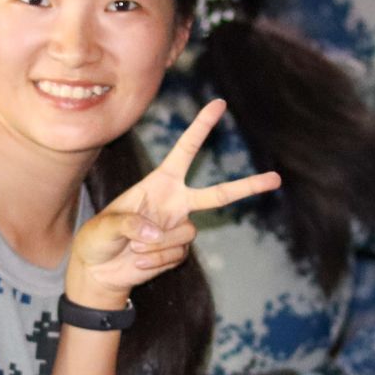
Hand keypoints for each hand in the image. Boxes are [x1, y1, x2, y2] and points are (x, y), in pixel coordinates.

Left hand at [67, 99, 280, 307]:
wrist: (99, 271)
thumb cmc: (97, 239)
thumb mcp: (104, 226)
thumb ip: (129, 225)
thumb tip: (156, 232)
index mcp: (159, 183)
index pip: (185, 151)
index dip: (202, 127)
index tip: (219, 104)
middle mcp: (175, 202)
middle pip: (218, 194)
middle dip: (247, 187)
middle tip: (276, 179)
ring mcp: (178, 228)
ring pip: (186, 233)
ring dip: (156, 243)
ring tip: (133, 247)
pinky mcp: (178, 251)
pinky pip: (177, 254)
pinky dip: (155, 260)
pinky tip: (138, 260)